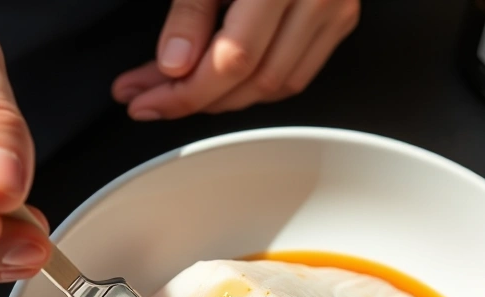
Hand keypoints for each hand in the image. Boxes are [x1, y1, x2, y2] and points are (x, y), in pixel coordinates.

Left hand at [111, 0, 359, 119]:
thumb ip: (191, 11)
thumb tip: (174, 65)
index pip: (233, 60)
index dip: (184, 92)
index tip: (144, 99)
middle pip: (255, 81)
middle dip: (195, 100)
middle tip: (149, 99)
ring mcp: (336, 8)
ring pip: (278, 85)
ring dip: (225, 100)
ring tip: (179, 92)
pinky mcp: (340, 16)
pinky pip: (298, 72)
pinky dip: (257, 85)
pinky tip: (222, 82)